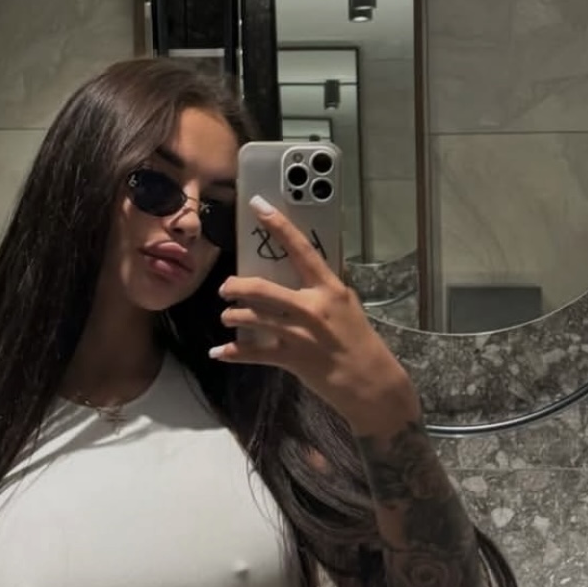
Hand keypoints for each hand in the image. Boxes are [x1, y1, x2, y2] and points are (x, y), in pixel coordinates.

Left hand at [212, 196, 418, 431]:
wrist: (369, 381)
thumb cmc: (359, 341)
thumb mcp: (347, 306)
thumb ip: (323, 289)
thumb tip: (302, 271)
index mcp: (329, 288)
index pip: (301, 249)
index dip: (278, 225)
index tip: (258, 205)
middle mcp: (312, 308)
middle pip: (261, 289)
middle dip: (236, 287)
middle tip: (226, 288)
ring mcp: (300, 335)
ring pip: (252, 319)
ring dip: (233, 317)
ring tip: (228, 316)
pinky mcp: (291, 359)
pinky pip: (252, 353)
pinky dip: (231, 353)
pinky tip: (218, 352)